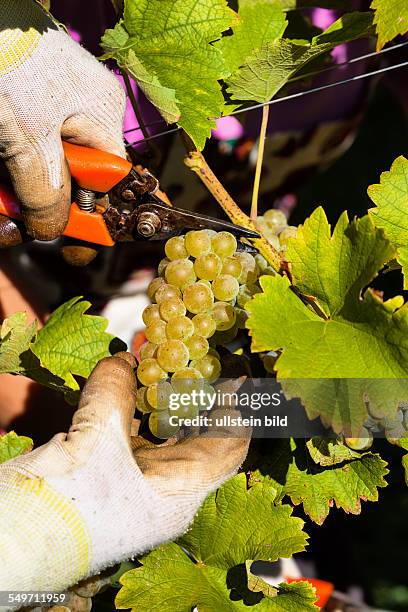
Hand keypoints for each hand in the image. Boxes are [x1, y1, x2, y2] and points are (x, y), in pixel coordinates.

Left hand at [0, 0, 124, 244]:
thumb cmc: (6, 63)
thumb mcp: (29, 140)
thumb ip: (46, 191)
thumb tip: (52, 231)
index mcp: (99, 116)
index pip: (112, 179)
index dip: (99, 212)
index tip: (82, 241)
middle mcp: (77, 113)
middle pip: (71, 177)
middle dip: (46, 205)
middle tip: (25, 227)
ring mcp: (45, 109)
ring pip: (39, 168)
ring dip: (19, 192)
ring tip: (3, 210)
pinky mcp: (18, 109)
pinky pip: (19, 153)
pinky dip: (7, 175)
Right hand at [0, 353, 249, 599]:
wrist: (13, 546)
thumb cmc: (63, 508)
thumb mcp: (94, 440)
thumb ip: (114, 392)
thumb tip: (126, 359)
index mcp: (181, 493)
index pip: (230, 445)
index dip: (236, 407)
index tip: (235, 372)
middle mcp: (168, 491)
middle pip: (199, 437)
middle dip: (198, 396)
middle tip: (196, 358)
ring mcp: (140, 486)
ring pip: (166, 436)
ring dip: (165, 400)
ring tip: (164, 362)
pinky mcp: (112, 480)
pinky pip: (136, 439)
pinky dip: (135, 410)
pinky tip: (129, 383)